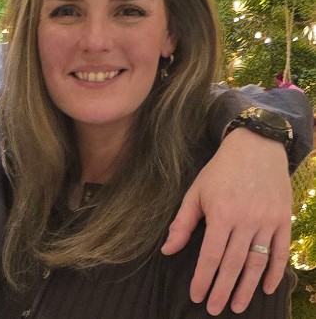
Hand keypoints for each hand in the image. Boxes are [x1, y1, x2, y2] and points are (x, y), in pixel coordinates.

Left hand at [161, 128, 291, 315]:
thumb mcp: (196, 191)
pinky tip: (266, 288)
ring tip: (238, 307)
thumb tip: (167, 250)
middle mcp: (246, 221)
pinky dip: (275, 272)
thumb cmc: (220, 170)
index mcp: (221, 214)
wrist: (255, 148)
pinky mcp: (283, 219)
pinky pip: (280, 252)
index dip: (202, 279)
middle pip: (234, 265)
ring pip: (257, 263)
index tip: (195, 296)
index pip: (211, 256)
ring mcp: (267, 221)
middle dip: (223, 290)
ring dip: (247, 288)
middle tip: (214, 308)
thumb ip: (183, 222)